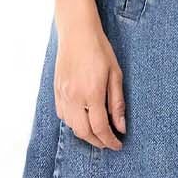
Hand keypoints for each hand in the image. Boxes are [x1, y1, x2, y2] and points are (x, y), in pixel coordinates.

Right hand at [55, 20, 125, 149]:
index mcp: (92, 93)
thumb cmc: (100, 50)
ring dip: (84, 133)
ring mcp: (62, 94)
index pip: (100, 127)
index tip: (118, 145)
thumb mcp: (115, 74)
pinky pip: (62, 115)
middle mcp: (74, 97)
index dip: (110, 140)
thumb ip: (117, 103)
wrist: (77, 33)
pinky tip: (82, 119)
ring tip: (98, 131)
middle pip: (84, 132)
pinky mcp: (56, 90)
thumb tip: (121, 127)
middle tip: (109, 142)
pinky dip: (73, 122)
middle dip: (97, 142)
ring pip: (71, 126)